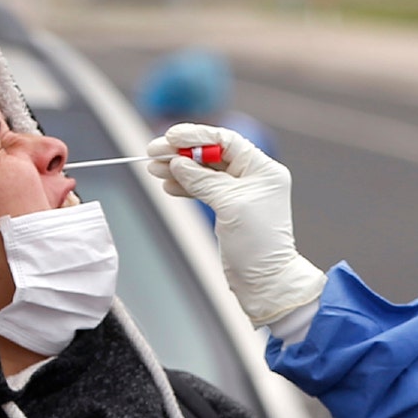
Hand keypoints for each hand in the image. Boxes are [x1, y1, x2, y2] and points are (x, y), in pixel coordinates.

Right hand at [147, 124, 326, 326]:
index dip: (196, 136)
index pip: (226, 140)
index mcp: (263, 169)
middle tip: (153, 152)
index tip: (170, 137)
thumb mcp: (229, 205)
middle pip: (212, 154)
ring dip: (178, 169)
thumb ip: (202, 180)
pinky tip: (167, 185)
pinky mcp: (229, 209)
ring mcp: (241, 193)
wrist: (265, 281)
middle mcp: (254, 177)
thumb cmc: (257, 243)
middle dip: (182, 153)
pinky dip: (185, 186)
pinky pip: (204, 189)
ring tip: (153, 169)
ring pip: (204, 172)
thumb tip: (178, 163)